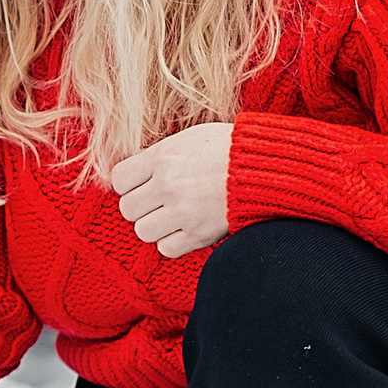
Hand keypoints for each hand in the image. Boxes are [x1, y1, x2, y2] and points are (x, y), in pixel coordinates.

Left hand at [112, 121, 232, 258]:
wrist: (268, 167)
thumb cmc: (229, 149)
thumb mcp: (190, 139)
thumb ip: (159, 156)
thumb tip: (135, 174)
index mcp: (163, 157)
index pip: (119, 179)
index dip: (129, 184)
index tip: (143, 184)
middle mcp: (169, 185)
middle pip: (128, 208)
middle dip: (141, 206)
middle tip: (160, 202)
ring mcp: (183, 211)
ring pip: (143, 231)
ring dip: (155, 226)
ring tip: (174, 216)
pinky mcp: (199, 234)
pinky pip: (165, 249)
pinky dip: (173, 242)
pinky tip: (186, 228)